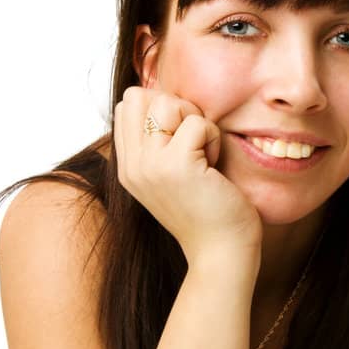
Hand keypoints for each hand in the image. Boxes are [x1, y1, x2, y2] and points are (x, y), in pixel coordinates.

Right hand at [113, 86, 261, 265]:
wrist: (221, 252)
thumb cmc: (209, 212)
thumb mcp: (173, 175)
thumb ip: (160, 143)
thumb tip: (166, 99)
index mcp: (128, 166)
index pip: (128, 105)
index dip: (163, 108)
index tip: (184, 140)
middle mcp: (132, 165)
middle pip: (140, 95)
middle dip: (176, 108)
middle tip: (196, 143)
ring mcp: (150, 165)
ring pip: (167, 102)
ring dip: (196, 122)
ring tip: (205, 156)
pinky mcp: (177, 166)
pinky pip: (197, 123)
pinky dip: (213, 137)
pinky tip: (215, 167)